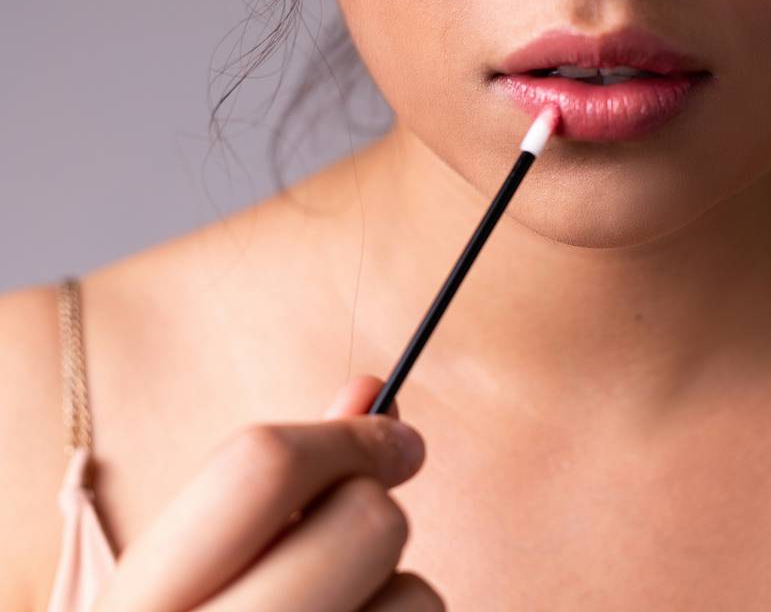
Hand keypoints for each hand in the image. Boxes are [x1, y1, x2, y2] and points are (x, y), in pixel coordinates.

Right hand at [93, 375, 444, 611]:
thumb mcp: (195, 576)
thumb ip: (278, 482)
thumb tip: (373, 389)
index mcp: (141, 604)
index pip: (259, 467)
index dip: (347, 434)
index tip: (396, 437)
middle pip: (367, 522)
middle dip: (378, 511)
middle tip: (356, 532)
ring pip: (421, 595)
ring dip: (396, 595)